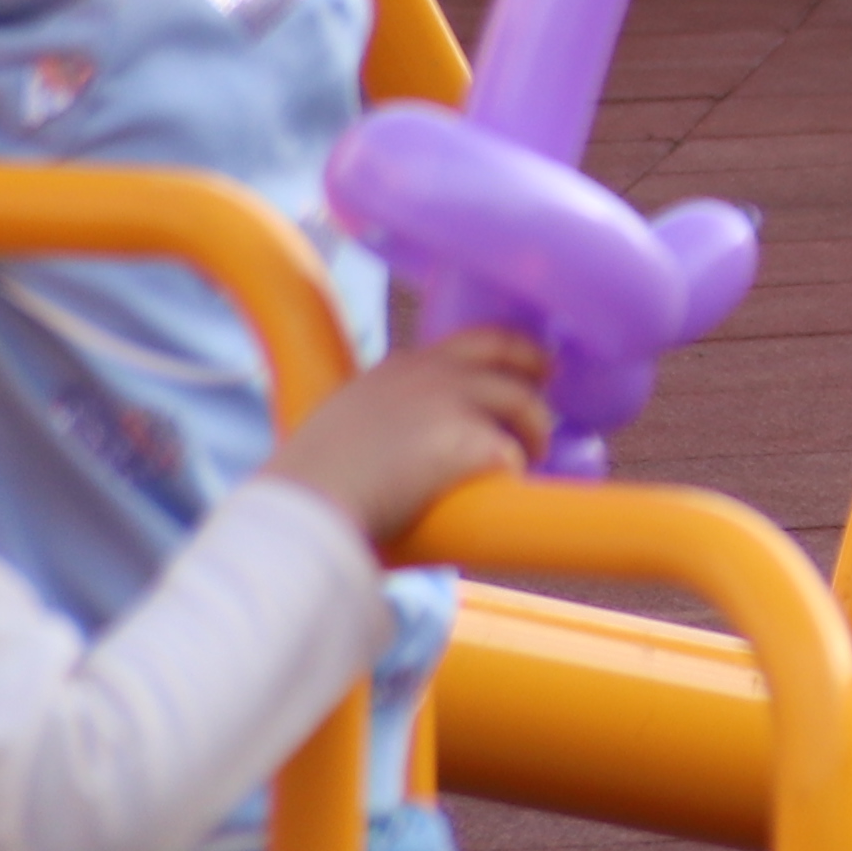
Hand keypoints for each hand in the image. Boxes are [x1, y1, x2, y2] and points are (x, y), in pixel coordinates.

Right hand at [273, 328, 549, 552]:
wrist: (304, 509)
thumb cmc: (310, 485)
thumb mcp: (343, 425)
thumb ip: (382, 419)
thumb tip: (405, 448)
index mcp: (399, 365)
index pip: (471, 341)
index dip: (500, 356)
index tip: (517, 369)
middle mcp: (431, 372)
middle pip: (511, 351)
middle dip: (536, 367)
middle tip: (547, 391)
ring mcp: (453, 400)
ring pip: (524, 403)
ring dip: (535, 431)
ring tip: (534, 455)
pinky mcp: (470, 440)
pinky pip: (510, 455)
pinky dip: (511, 474)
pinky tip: (501, 491)